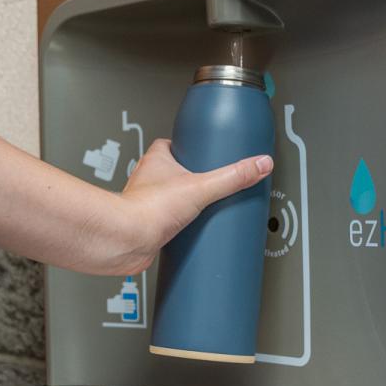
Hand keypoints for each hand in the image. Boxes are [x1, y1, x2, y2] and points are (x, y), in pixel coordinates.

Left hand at [92, 139, 272, 275]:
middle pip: (174, 171)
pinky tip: (190, 231)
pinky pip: (167, 220)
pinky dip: (178, 224)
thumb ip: (233, 176)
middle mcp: (149, 179)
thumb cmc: (147, 209)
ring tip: (205, 207)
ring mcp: (147, 202)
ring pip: (169, 196)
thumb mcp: (202, 187)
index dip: (189, 147)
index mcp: (157, 159)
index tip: (205, 150)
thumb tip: (259, 164)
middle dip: (192, 178)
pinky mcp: (148, 225)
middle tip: (211, 182)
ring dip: (184, 202)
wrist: (126, 241)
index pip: (173, 144)